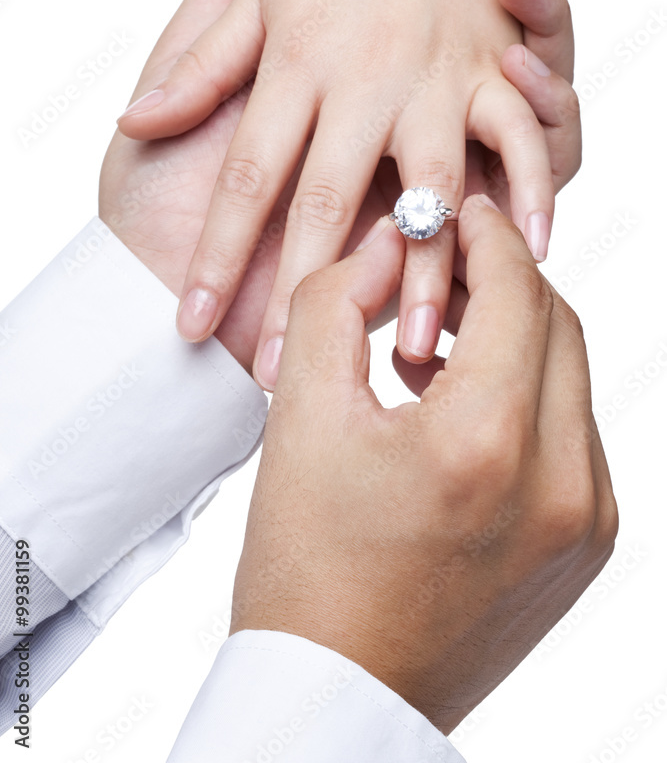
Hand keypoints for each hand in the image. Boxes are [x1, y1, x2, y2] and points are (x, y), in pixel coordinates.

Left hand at [116, 0, 581, 382]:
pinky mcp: (489, 77)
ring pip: (420, 196)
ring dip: (414, 279)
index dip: (215, 254)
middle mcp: (359, 82)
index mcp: (292, 64)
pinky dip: (526, 200)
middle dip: (300, 297)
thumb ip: (197, 59)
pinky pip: (516, 148)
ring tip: (406, 351)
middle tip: (282, 376)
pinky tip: (521, 262)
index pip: (242, 177)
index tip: (191, 329)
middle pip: (321, 204)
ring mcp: (429, 83)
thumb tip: (140, 115)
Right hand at [230, 196, 617, 733]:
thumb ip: (339, 301)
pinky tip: (458, 406)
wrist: (338, 689)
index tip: (458, 212)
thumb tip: (390, 242)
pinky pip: (572, 435)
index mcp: (485, 444)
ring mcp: (584, 521)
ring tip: (432, 345)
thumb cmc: (306, 565)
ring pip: (569, 378)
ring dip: (514, 338)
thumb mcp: (299, 414)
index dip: (486, 236)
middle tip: (441, 267)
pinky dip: (526, 398)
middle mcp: (560, 484)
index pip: (517, 291)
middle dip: (501, 281)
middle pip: (556, 326)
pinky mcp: (585, 547)